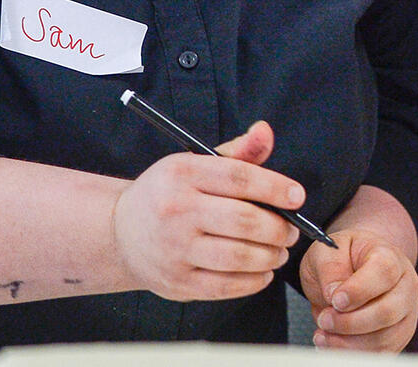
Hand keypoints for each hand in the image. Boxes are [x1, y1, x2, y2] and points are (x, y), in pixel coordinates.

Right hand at [111, 120, 302, 302]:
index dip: (275, 187)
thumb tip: (265, 131)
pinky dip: (254, 281)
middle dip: (279, 228)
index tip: (297, 197)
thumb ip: (237, 152)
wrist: (120, 233)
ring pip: (240, 257)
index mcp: (182, 173)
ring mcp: (174, 249)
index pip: (239, 177)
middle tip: (291, 231)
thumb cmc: (170, 193)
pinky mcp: (176, 281)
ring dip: (271, 256)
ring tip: (279, 251)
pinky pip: (227, 286)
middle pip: (244, 220)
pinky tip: (263, 271)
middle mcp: (176, 209)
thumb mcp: (195, 164)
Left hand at [298, 227, 417, 351]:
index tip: (335, 300)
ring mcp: (405, 313)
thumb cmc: (343, 257)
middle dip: (350, 322)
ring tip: (323, 334)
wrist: (350, 268)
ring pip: (385, 338)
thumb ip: (330, 269)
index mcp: (390, 256)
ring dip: (349, 343)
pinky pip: (380, 354)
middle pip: (388, 311)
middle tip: (325, 319)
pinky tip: (332, 344)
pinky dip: (353, 353)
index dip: (359, 290)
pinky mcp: (397, 337)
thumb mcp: (329, 251)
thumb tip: (333, 294)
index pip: (384, 272)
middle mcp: (405, 285)